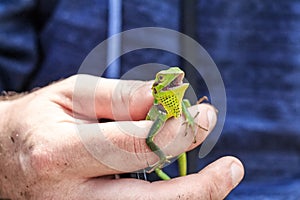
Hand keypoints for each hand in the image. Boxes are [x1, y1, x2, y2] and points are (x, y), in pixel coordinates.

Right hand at [0, 75, 243, 198]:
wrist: (5, 156)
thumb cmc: (41, 121)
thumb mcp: (74, 96)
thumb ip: (123, 97)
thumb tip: (170, 94)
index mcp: (60, 154)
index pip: (137, 147)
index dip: (179, 130)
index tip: (203, 116)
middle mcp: (68, 197)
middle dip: (202, 187)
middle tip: (232, 168)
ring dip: (191, 198)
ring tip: (216, 178)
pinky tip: (180, 185)